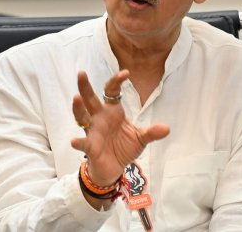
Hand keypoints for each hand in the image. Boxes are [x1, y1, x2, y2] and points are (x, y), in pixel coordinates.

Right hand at [71, 69, 169, 186]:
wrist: (114, 168)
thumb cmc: (123, 147)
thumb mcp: (140, 138)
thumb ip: (151, 132)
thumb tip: (167, 128)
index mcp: (112, 111)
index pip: (112, 91)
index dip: (116, 81)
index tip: (126, 73)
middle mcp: (99, 117)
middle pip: (90, 99)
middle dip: (85, 86)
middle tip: (81, 73)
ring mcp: (93, 131)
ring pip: (82, 116)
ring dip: (78, 108)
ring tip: (76, 98)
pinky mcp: (90, 147)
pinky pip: (84, 142)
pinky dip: (79, 142)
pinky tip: (74, 141)